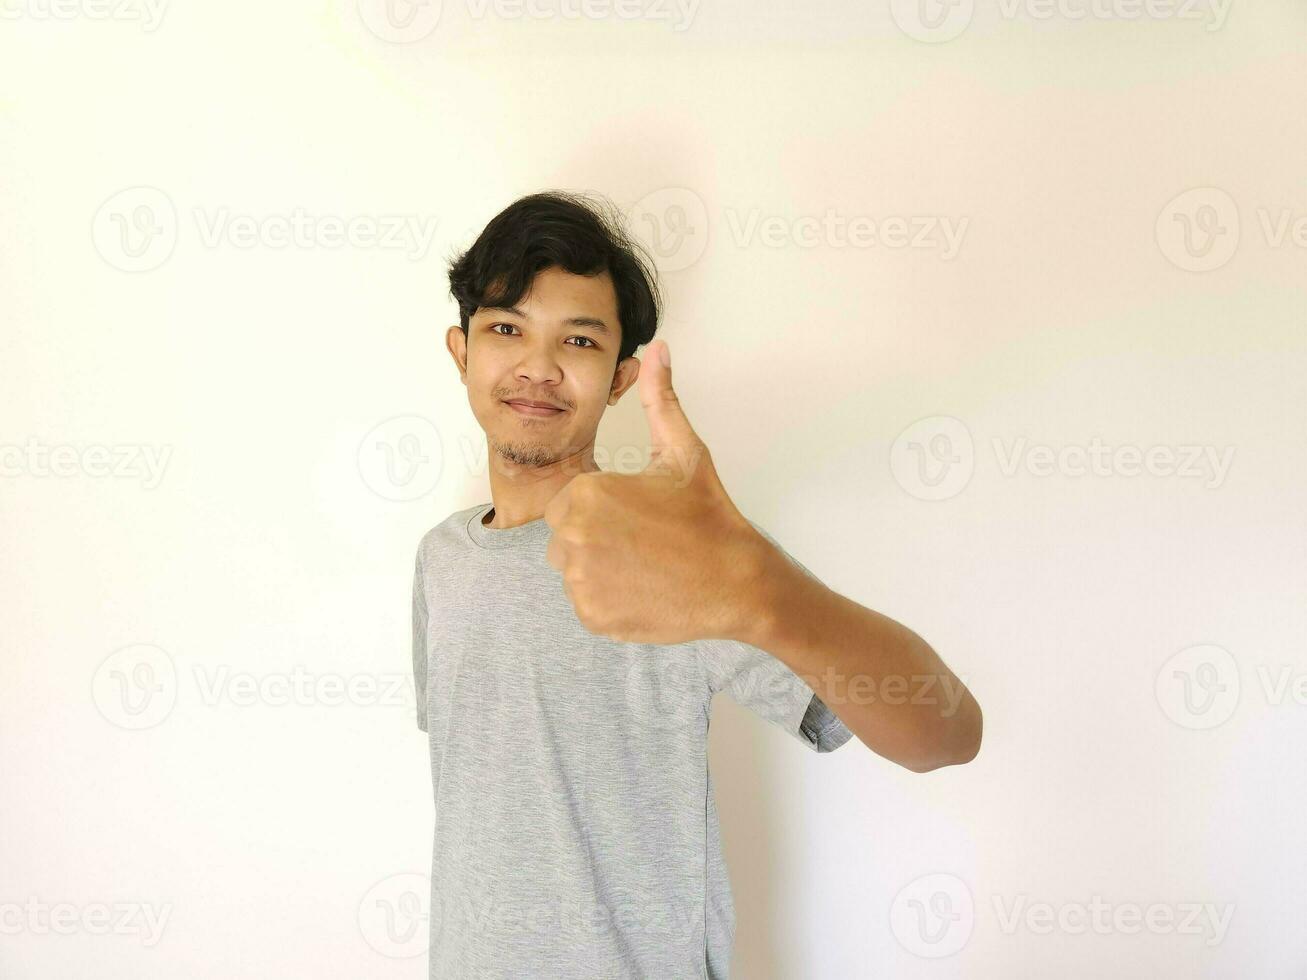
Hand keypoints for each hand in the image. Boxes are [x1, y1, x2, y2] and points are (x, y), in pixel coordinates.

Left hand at [544, 339, 767, 644]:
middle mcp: (574, 539)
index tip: (637, 515)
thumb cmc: (709, 517)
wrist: (738, 583)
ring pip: (573, 570)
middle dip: (597, 536)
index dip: (604, 506)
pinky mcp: (592, 618)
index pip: (571, 501)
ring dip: (600, 568)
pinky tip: (643, 589)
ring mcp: (582, 583)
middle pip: (566, 536)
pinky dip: (608, 600)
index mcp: (588, 495)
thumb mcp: (685, 452)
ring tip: (645, 565)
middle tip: (644, 541)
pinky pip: (585, 603)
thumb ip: (661, 398)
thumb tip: (657, 350)